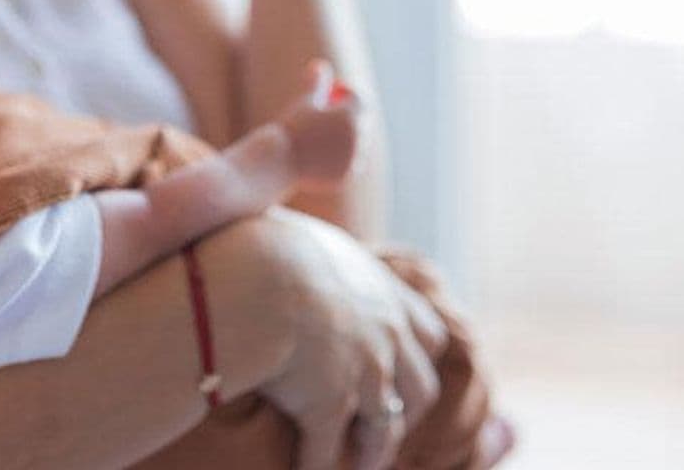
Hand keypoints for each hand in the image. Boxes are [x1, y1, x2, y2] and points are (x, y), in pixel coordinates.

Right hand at [252, 209, 449, 469]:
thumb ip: (316, 251)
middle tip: (381, 419)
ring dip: (372, 450)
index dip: (414, 352)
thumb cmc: (268, 242)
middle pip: (421, 386)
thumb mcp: (306, 236)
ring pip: (386, 431)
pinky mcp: (331, 409)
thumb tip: (293, 243)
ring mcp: (365, 375)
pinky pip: (327, 456)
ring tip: (357, 464)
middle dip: (404, 407)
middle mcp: (386, 334)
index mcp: (383, 289)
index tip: (398, 365)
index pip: (426, 330)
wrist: (258, 275)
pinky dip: (316, 466)